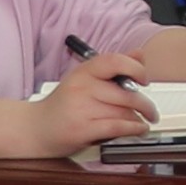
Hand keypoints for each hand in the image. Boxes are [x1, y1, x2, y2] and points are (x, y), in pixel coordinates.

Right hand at [35, 60, 150, 152]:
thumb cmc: (62, 105)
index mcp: (83, 72)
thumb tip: (139, 54)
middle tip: (150, 110)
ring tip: (143, 121)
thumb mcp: (84, 80)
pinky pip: (118, 126)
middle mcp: (82, 87)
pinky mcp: (82, 129)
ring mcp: (81, 108)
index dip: (135, 68)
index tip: (144, 79)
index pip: (114, 61)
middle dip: (145, 104)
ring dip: (140, 119)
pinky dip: (134, 129)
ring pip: (124, 111)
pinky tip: (139, 129)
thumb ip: (113, 67)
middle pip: (126, 92)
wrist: (35, 129)